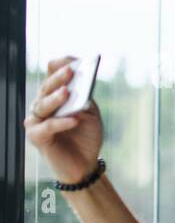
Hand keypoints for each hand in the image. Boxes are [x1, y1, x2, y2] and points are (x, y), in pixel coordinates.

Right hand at [23, 57, 103, 184]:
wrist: (84, 162)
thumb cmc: (86, 136)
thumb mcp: (90, 114)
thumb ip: (85, 100)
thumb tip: (81, 88)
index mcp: (55, 96)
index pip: (52, 74)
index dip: (60, 65)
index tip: (73, 60)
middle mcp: (42, 105)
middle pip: (47, 88)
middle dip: (59, 78)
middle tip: (70, 71)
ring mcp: (37, 120)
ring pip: (42, 105)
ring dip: (56, 98)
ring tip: (68, 92)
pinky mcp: (36, 137)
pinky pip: (47, 126)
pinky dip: (61, 122)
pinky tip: (74, 119)